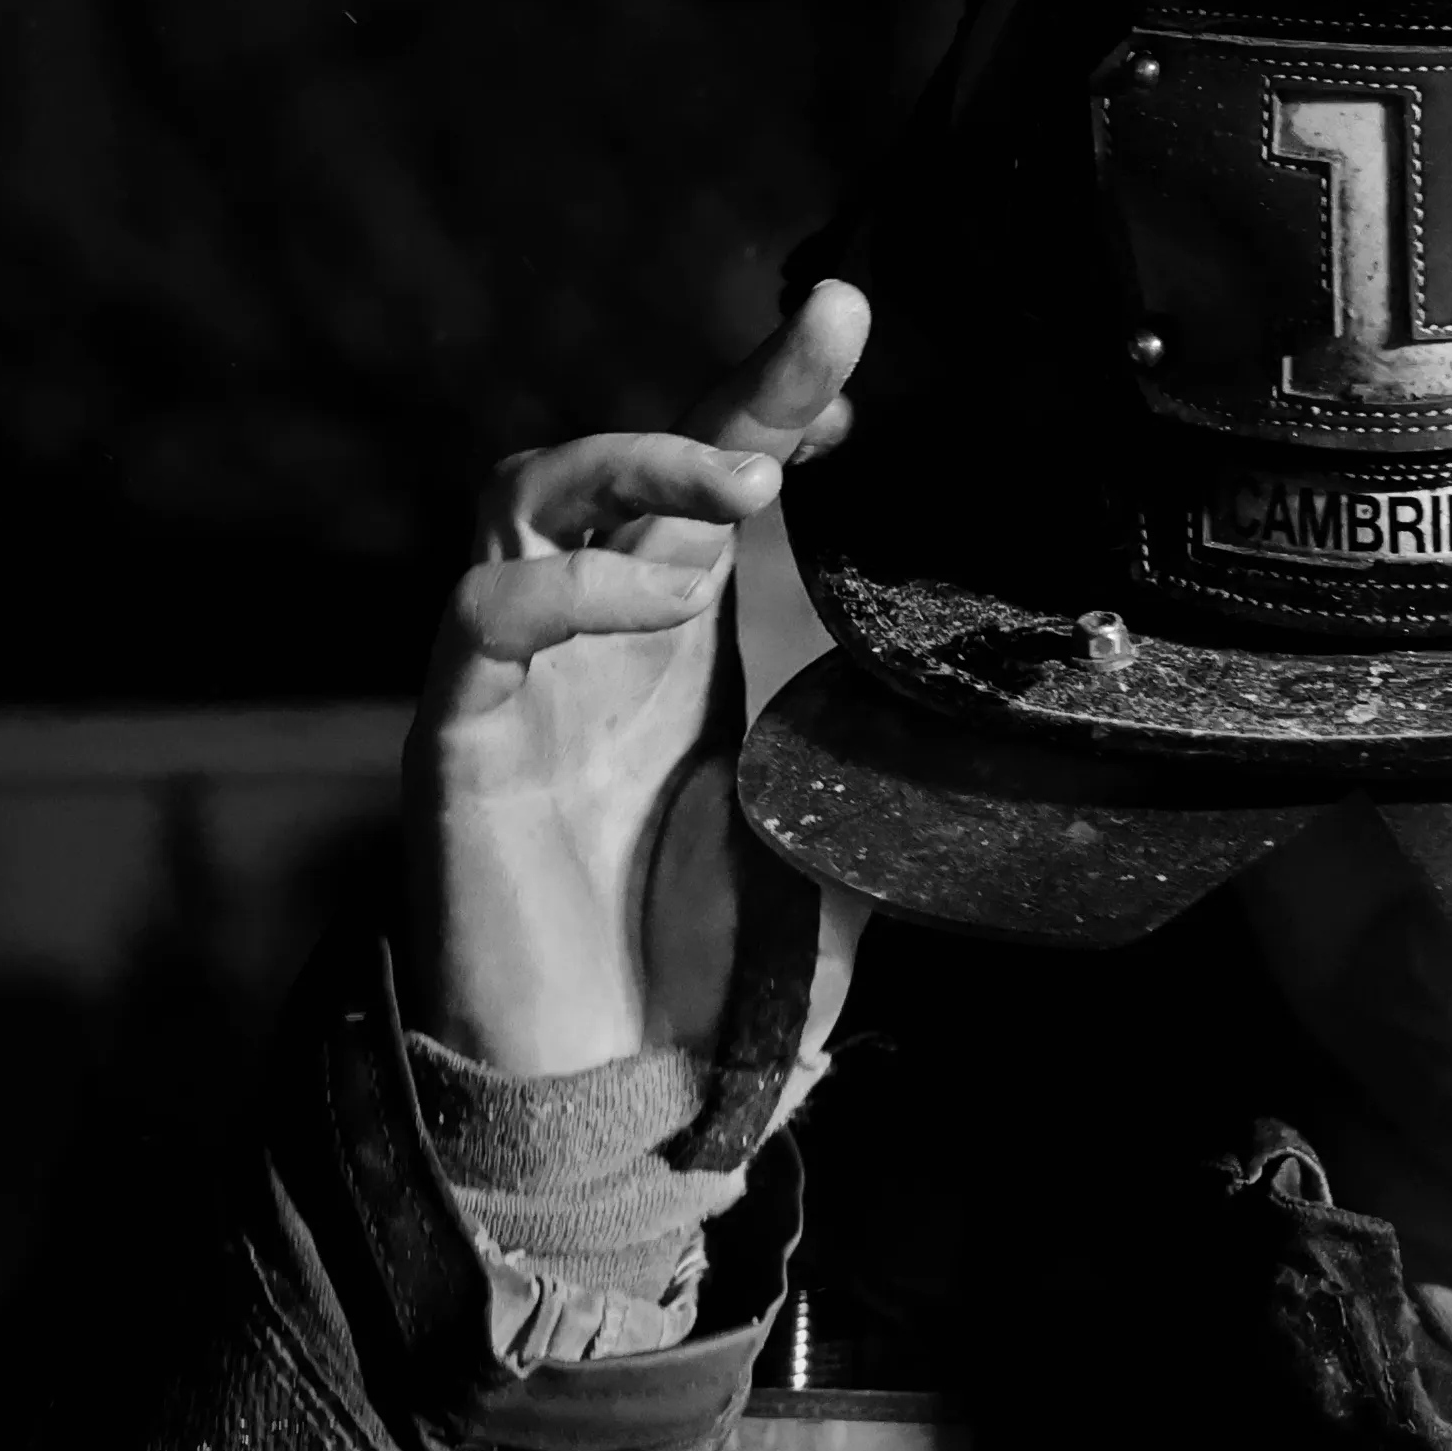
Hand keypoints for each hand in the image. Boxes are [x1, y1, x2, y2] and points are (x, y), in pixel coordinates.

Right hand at [411, 280, 874, 1081]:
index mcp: (682, 648)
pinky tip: (662, 603)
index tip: (849, 345)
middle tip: (822, 358)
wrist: (617, 1106)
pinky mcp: (458, 740)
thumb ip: (885, 763)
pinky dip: (569, 584)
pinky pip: (481, 613)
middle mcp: (593, 640)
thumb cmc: (710, 982)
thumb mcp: (837, 848)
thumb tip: (994, 701)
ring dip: (639, 458)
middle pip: (623, 458)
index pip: (717, 482)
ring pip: (525, 491)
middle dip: (721, 393)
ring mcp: (518, 682)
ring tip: (745, 487)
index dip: (772, 398)